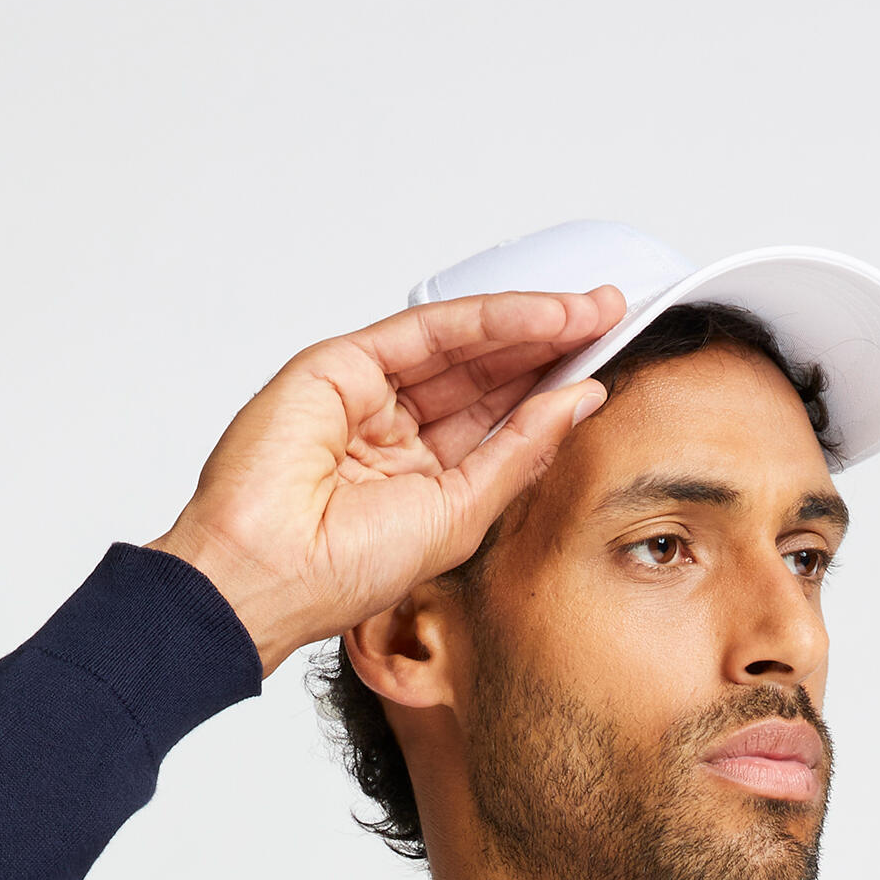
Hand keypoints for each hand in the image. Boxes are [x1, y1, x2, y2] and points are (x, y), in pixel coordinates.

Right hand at [147, 289, 626, 670]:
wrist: (267, 570)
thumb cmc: (343, 568)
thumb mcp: (461, 512)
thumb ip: (519, 451)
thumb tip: (580, 400)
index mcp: (422, 476)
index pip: (499, 420)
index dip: (553, 391)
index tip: (607, 369)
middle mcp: (396, 430)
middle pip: (487, 375)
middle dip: (552, 345)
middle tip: (612, 314)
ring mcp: (368, 393)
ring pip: (463, 346)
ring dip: (530, 324)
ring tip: (593, 310)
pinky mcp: (343, 364)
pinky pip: (429, 331)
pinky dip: (488, 320)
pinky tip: (542, 318)